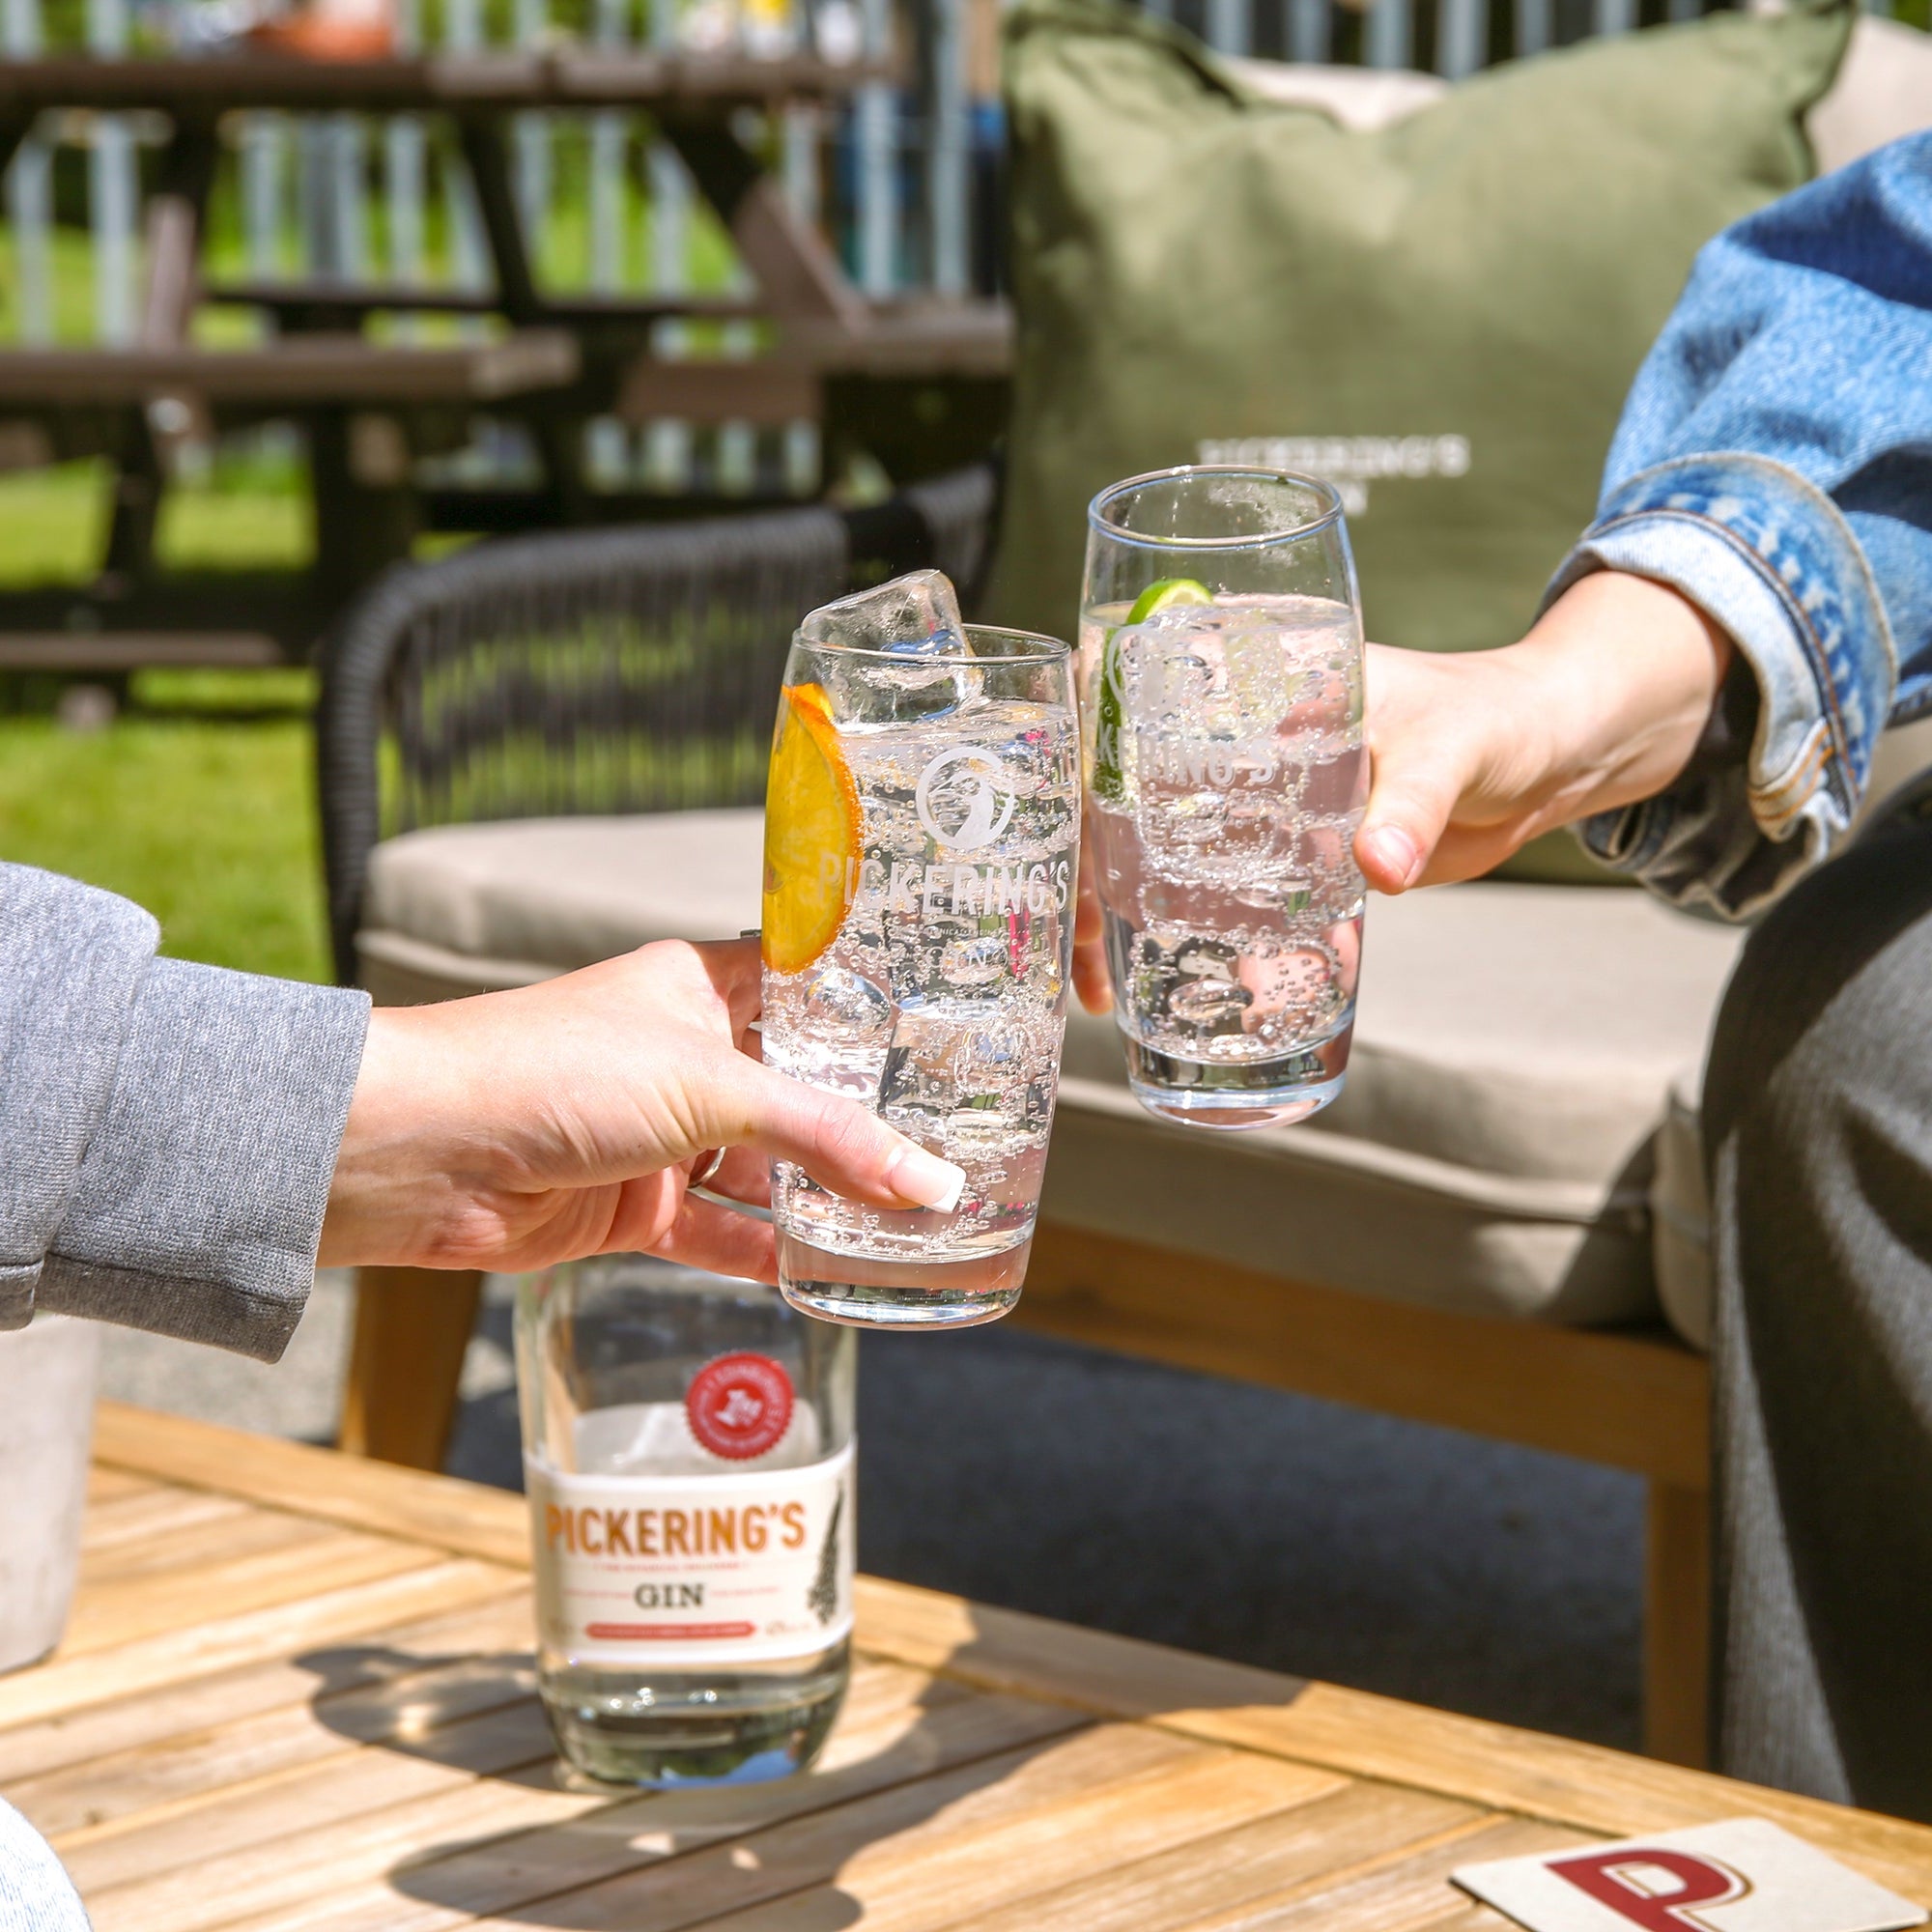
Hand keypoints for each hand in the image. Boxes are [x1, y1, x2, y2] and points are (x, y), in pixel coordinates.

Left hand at [319, 937, 963, 1281]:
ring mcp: (656, 1133)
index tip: (951, 1036)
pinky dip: (765, 1252)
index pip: (806, 987)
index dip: (871, 1010)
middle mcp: (682, 1054)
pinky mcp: (629, 1204)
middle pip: (794, 1089)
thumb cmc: (550, 1073)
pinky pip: (716, 1230)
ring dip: (822, 1198)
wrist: (417, 1152)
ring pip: (761, 1168)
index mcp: (699, 986)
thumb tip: (931, 1184)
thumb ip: (826, 1137)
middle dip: (862, 1122)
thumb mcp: (710, 1087)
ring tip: (912, 1221)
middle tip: (955, 1145)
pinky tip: (827, 1272)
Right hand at [1069, 570, 1731, 1010]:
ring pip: (1162, 855)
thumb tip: (1378, 868)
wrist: (1562, 754)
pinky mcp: (1294, 854)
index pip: (1127, 703)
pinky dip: (1195, 941)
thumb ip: (1413, 803)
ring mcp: (1260, 801)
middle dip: (1086, 871)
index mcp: (1254, 677)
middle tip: (1078, 949)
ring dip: (1125, 918)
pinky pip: (1224, 896)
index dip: (1072, 759)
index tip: (1050, 827)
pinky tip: (1172, 991)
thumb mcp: (1453, 746)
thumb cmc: (1506, 714)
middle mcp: (1237, 738)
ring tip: (1103, 991)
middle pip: (1124, 799)